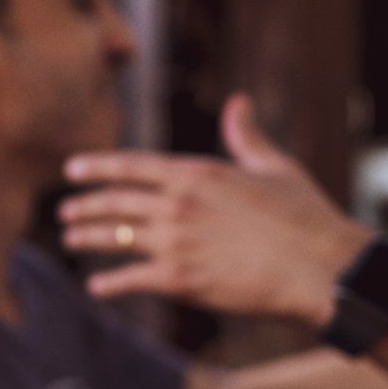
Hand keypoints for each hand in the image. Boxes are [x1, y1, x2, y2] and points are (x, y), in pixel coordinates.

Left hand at [62, 93, 372, 327]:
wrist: (321, 266)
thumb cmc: (305, 216)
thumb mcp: (274, 167)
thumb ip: (246, 136)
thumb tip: (239, 102)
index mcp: (197, 173)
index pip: (132, 165)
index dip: (97, 168)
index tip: (72, 169)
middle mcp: (178, 205)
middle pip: (115, 203)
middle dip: (85, 206)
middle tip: (65, 211)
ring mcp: (176, 243)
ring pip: (115, 239)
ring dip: (88, 238)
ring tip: (71, 239)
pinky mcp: (181, 281)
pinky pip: (131, 280)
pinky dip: (109, 284)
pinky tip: (96, 287)